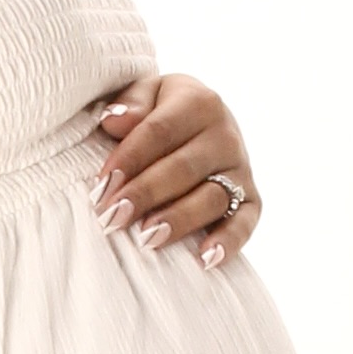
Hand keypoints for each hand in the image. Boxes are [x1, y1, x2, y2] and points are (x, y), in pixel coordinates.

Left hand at [92, 72, 261, 271]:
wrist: (201, 122)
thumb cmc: (162, 111)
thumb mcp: (146, 94)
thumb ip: (131, 102)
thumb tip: (114, 120)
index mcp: (199, 101)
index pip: (158, 131)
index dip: (128, 160)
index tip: (100, 186)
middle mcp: (226, 134)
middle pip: (182, 168)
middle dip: (145, 195)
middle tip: (112, 217)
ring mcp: (241, 169)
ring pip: (211, 198)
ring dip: (179, 220)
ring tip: (147, 238)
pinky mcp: (252, 198)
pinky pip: (246, 222)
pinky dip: (229, 241)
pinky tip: (206, 259)